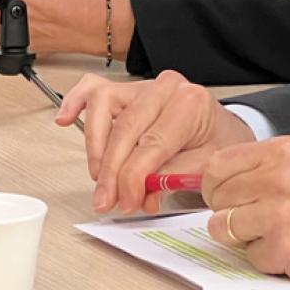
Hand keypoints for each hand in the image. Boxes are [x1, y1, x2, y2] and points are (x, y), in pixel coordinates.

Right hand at [55, 70, 254, 214]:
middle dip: (112, 171)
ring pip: (103, 106)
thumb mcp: (205, 167)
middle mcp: (165, 88)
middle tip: (108, 200)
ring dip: (95, 146)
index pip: (151, 142)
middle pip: (125, 128)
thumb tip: (140, 193)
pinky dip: (76, 103)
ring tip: (98, 177)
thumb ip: (170, 179)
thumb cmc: (217, 145)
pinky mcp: (126, 93)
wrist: (224, 132)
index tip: (127, 202)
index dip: (134, 178)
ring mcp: (143, 87)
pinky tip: (65, 119)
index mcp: (190, 102)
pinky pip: (94, 90)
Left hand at [203, 138, 289, 281]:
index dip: (215, 185)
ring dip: (245, 237)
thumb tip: (226, 179)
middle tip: (252, 219)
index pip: (218, 166)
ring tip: (274, 234)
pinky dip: (269, 258)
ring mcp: (278, 215)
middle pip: (217, 199)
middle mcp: (275, 179)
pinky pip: (253, 257)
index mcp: (281, 151)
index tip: (222, 196)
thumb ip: (268, 165)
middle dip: (228, 212)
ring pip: (225, 229)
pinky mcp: (285, 249)